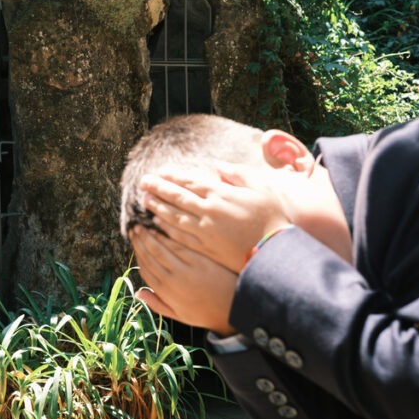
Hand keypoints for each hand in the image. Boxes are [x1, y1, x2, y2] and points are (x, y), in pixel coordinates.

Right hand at [129, 225, 237, 334]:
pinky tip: (162, 224)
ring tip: (143, 223)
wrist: (233, 310)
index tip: (133, 242)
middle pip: (151, 255)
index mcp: (165, 292)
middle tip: (134, 227)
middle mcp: (172, 279)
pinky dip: (168, 234)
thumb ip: (157, 304)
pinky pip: (179, 244)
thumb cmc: (206, 312)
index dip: (137, 253)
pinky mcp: (199, 260)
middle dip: (141, 240)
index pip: (145, 268)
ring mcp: (186, 268)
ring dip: (150, 235)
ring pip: (162, 248)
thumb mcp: (179, 315)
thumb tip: (138, 293)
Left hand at [139, 163, 290, 272]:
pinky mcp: (206, 248)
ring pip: (175, 216)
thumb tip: (218, 166)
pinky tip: (158, 224)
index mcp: (221, 194)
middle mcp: (209, 211)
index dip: (173, 177)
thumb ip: (238, 174)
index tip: (159, 172)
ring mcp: (205, 231)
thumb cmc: (272, 217)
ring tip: (145, 201)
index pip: (190, 182)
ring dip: (158, 207)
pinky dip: (167, 228)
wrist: (275, 251)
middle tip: (143, 183)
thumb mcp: (261, 187)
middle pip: (177, 197)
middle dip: (159, 189)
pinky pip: (181, 236)